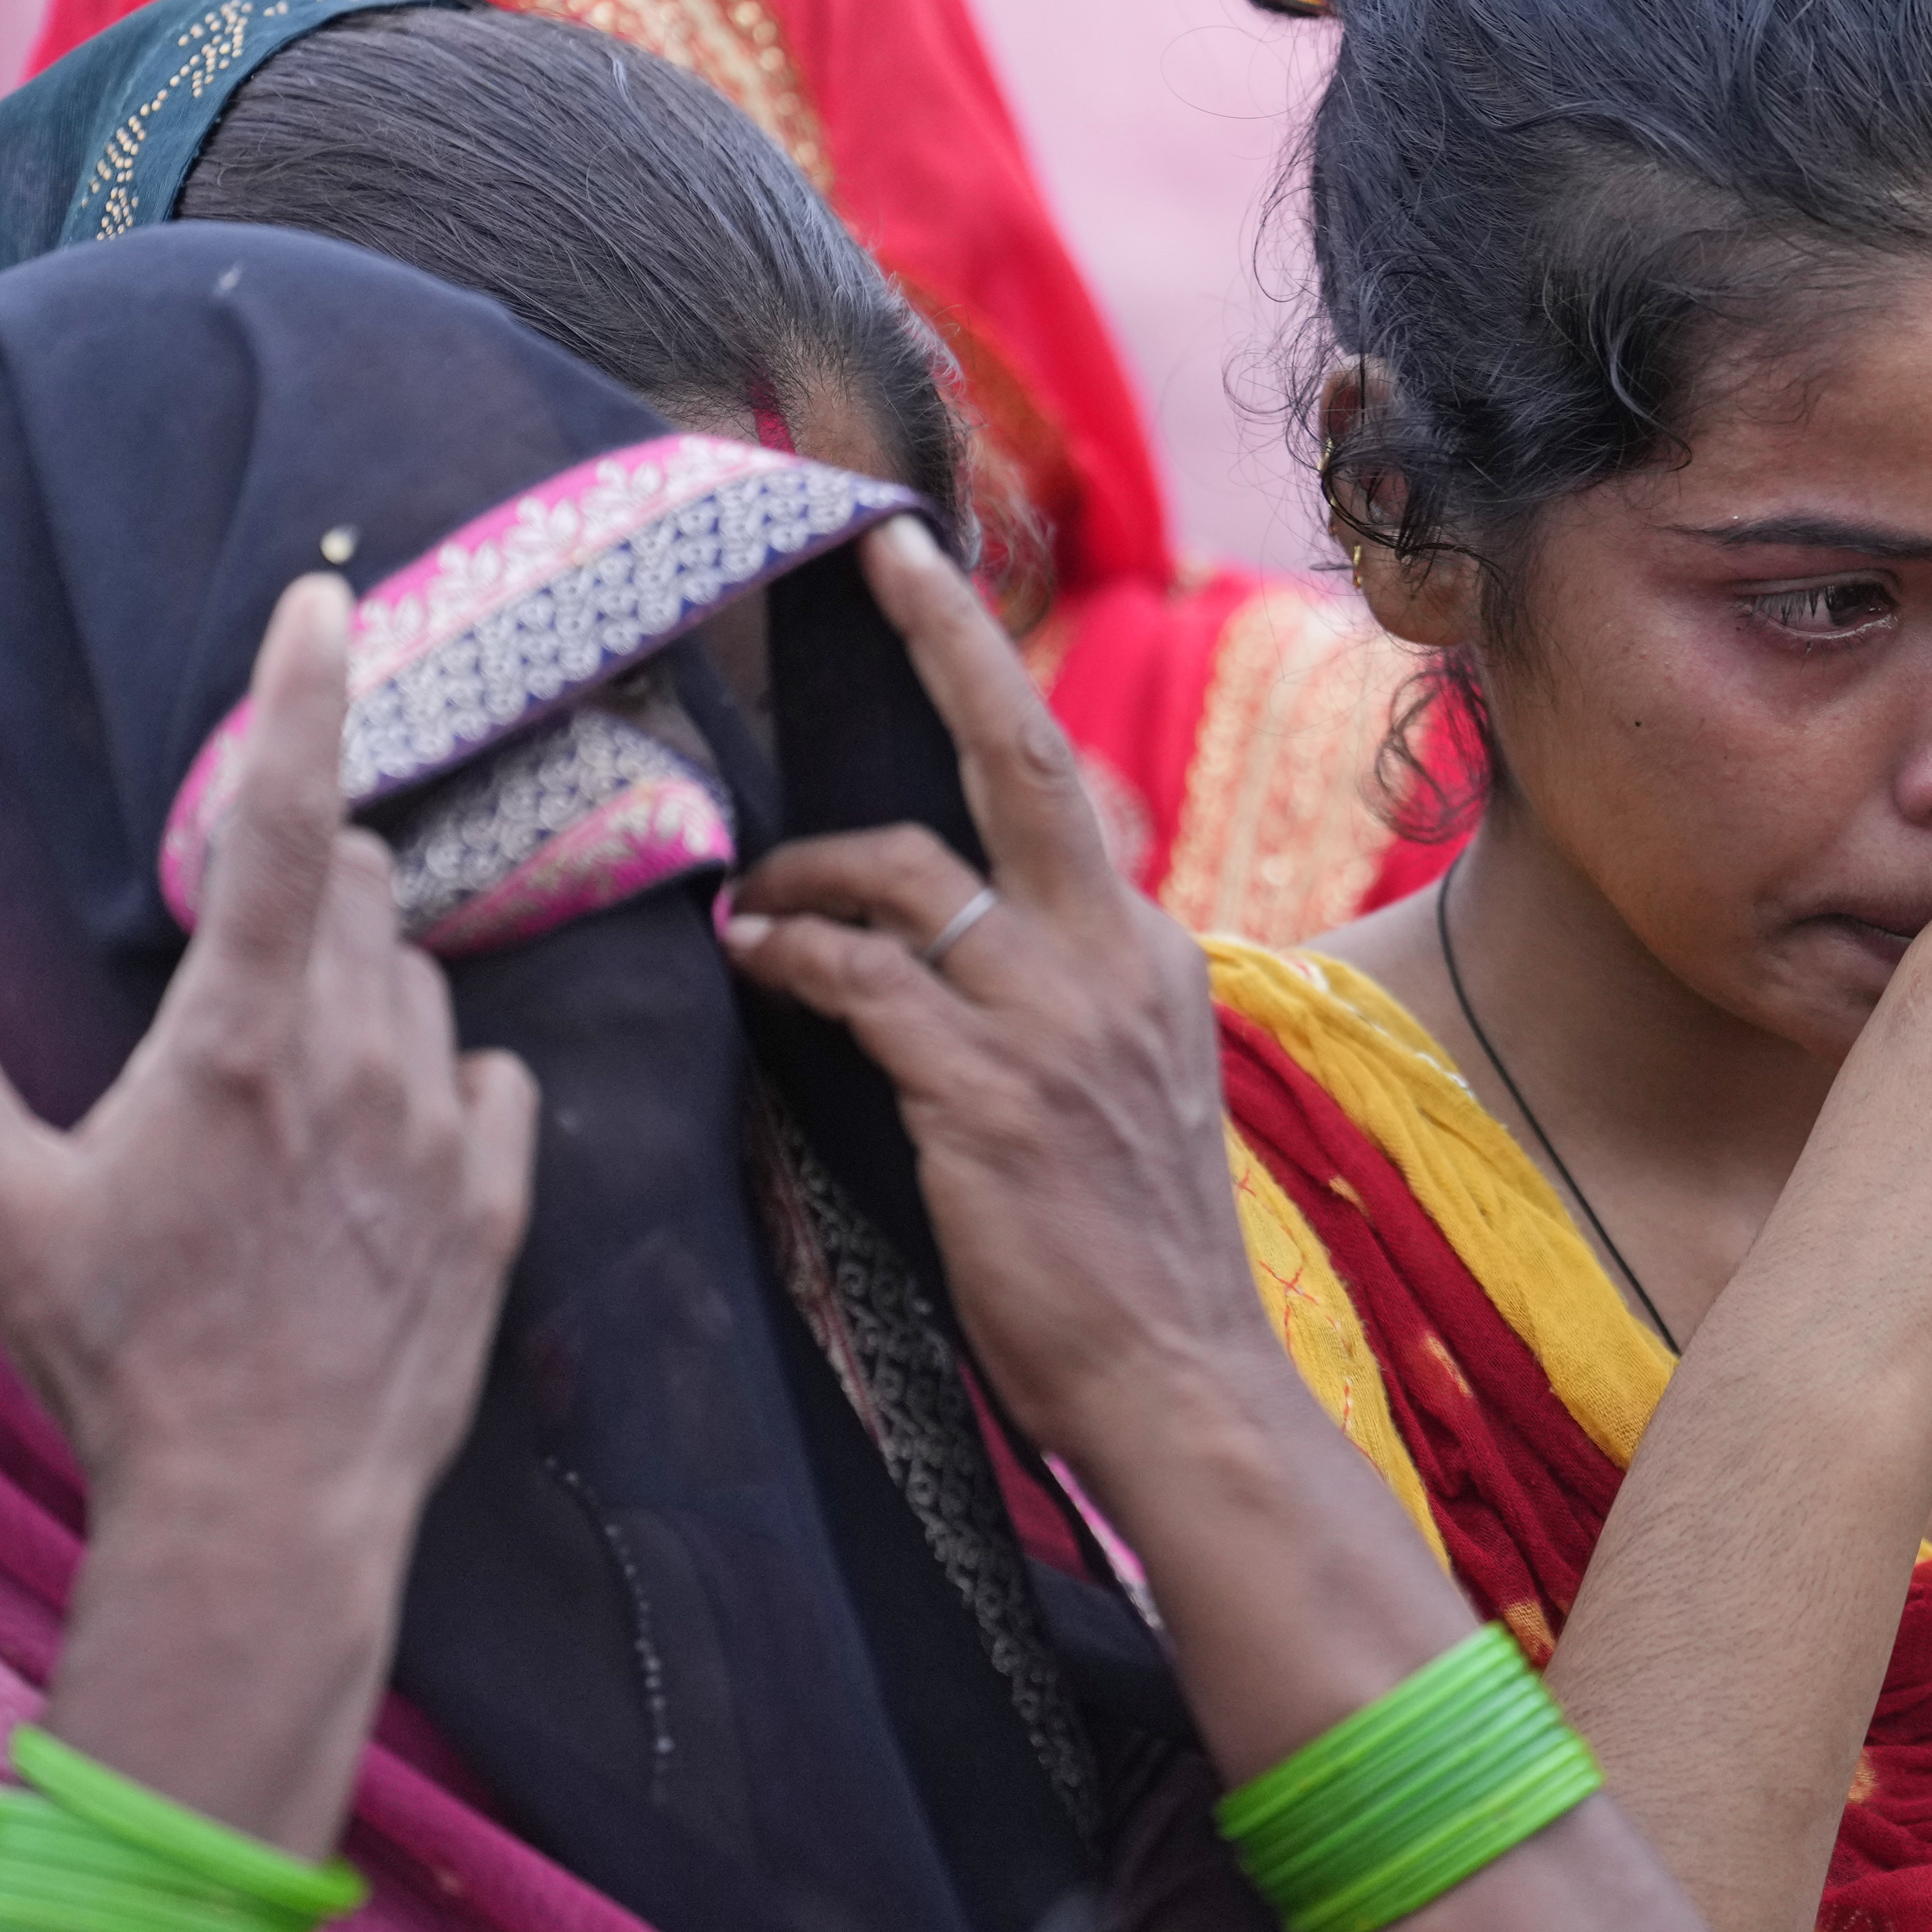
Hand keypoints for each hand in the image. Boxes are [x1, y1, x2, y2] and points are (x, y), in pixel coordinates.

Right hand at [0, 573, 537, 1551]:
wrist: (261, 1510)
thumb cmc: (118, 1360)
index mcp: (238, 1041)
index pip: (281, 822)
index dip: (301, 698)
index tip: (325, 602)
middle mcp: (359, 1061)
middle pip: (361, 893)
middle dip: (313, 884)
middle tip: (244, 959)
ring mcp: (441, 1131)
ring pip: (422, 986)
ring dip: (369, 993)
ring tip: (293, 1086)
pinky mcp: (497, 1203)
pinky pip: (493, 1083)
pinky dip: (447, 1087)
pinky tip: (389, 1141)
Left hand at [720, 517, 1260, 1462]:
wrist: (1181, 1378)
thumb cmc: (1137, 1253)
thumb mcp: (1132, 1088)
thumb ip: (1071, 997)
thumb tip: (975, 933)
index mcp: (1153, 953)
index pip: (1057, 790)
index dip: (985, 685)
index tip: (930, 587)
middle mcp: (1115, 960)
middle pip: (1018, 758)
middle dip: (947, 639)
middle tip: (880, 553)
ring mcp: (1054, 1023)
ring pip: (907, 875)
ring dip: (805, 871)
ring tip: (750, 899)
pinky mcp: (988, 1093)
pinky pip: (862, 980)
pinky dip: (793, 954)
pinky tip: (751, 957)